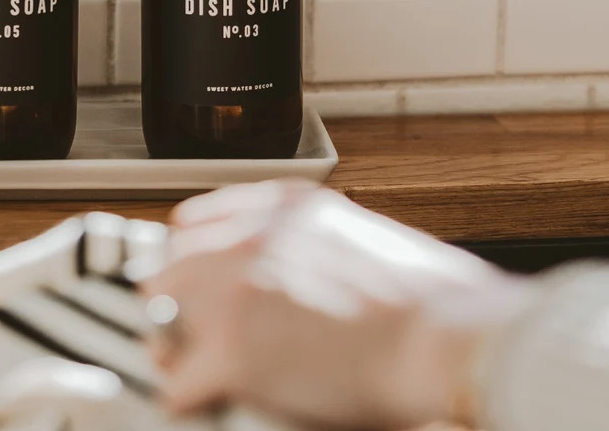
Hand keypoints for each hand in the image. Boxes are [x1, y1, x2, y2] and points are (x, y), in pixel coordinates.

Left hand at [142, 181, 526, 429]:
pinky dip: (193, 399)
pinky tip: (219, 403)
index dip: (192, 265)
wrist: (448, 336)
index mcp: (279, 205)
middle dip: (177, 308)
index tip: (198, 293)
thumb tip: (281, 284)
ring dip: (178, 352)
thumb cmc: (428, 297)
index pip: (192, 224)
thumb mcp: (354, 234)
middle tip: (196, 344)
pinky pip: (178, 383)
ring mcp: (234, 291)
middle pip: (166, 270)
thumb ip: (302, 246)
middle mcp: (247, 236)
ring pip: (160, 321)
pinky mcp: (235, 351)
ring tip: (206, 377)